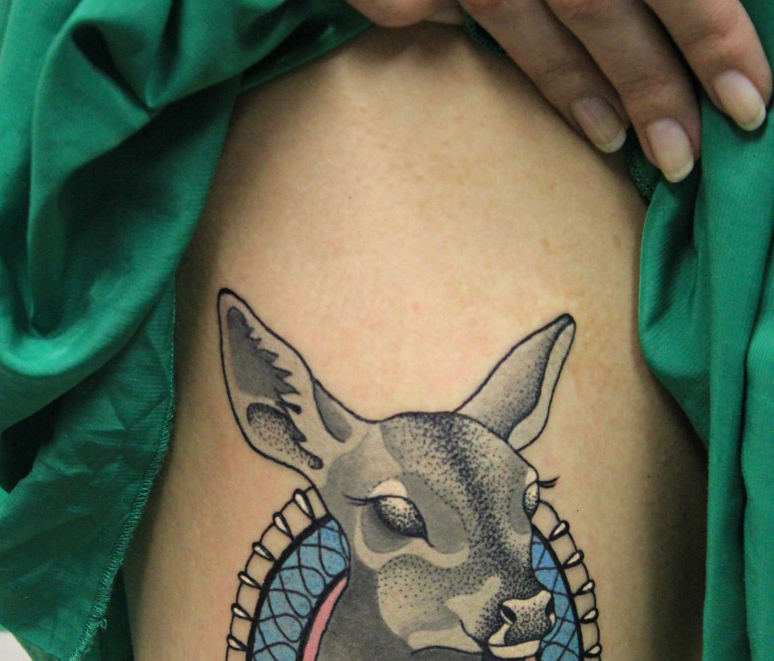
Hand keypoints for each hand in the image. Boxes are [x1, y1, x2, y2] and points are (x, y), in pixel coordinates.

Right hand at [350, 0, 772, 181]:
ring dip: (576, 89)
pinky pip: (410, 5)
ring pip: (522, 24)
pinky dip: (431, 22)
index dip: (714, 37)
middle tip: (685, 157)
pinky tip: (456, 34)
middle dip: (653, 89)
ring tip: (619, 141)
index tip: (752, 103)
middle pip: (603, 9)